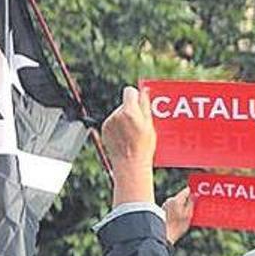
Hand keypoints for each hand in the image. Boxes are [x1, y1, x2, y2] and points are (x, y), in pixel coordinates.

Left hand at [102, 86, 156, 204]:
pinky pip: (113, 122)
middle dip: (132, 110)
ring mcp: (109, 122)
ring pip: (119, 113)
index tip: (140, 103)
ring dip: (125, 119)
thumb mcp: (150, 125)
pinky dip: (119, 127)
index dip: (136, 96)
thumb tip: (144, 90)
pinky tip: (125, 138)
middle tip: (140, 124)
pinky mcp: (104, 129)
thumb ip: (145, 105)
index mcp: (129, 112)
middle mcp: (116, 115)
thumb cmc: (143, 146)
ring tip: (133, 134)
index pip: (129, 91)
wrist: (129, 164)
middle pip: (124, 104)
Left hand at [163, 187, 193, 244]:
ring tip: (191, 212)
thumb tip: (195, 195)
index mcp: (176, 199)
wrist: (162, 236)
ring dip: (184, 206)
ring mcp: (166, 206)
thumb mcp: (188, 215)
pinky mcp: (164, 212)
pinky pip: (174, 208)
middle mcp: (169, 201)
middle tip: (198, 205)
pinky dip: (179, 210)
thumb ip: (192, 203)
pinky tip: (183, 217)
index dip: (194, 191)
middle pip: (182, 197)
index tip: (201, 194)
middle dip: (190, 200)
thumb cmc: (176, 226)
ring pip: (178, 203)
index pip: (187, 191)